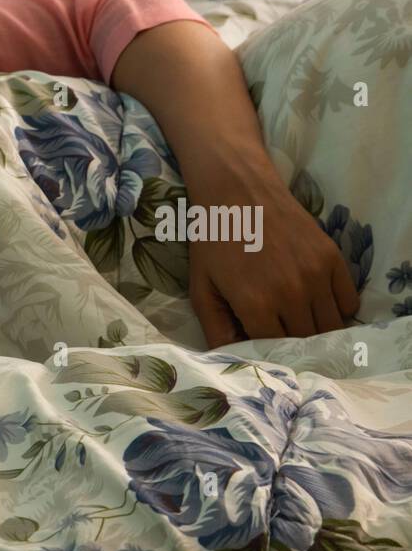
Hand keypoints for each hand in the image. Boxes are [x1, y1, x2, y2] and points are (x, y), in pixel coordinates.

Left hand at [187, 175, 358, 346]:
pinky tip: (316, 305)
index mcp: (256, 303)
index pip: (273, 348)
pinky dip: (337, 309)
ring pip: (330, 326)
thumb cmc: (214, 241)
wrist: (237, 192)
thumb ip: (215, 328)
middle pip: (304, 341)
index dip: (265, 350)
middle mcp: (292, 292)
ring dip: (316, 330)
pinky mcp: (333, 257)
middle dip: (291, 343)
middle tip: (278, 333)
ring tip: (297, 322)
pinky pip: (348, 301)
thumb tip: (229, 359)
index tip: (259, 344)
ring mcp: (316, 275)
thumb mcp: (202, 289)